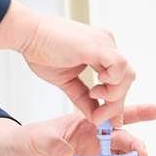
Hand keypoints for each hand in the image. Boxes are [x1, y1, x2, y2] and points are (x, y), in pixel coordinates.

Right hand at [0, 2, 135, 123]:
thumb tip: (95, 116)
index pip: (120, 80)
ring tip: (95, 96)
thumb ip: (83, 98)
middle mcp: (107, 45)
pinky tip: (97, 84)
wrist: (27, 35)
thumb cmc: (42, 52)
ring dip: (114, 94)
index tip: (108, 120)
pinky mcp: (97, 46)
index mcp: (101, 52)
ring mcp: (104, 43)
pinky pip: (119, 64)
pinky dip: (113, 80)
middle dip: (116, 103)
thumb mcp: (67, 82)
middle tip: (100, 116)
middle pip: (127, 79)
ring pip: (127, 74)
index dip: (116, 101)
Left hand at [0, 105, 155, 155]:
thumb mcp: (40, 139)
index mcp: (86, 120)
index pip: (116, 112)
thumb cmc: (29, 139)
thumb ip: (55, 145)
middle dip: (135, 144)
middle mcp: (94, 136)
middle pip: (123, 138)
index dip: (139, 111)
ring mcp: (93, 154)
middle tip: (141, 155)